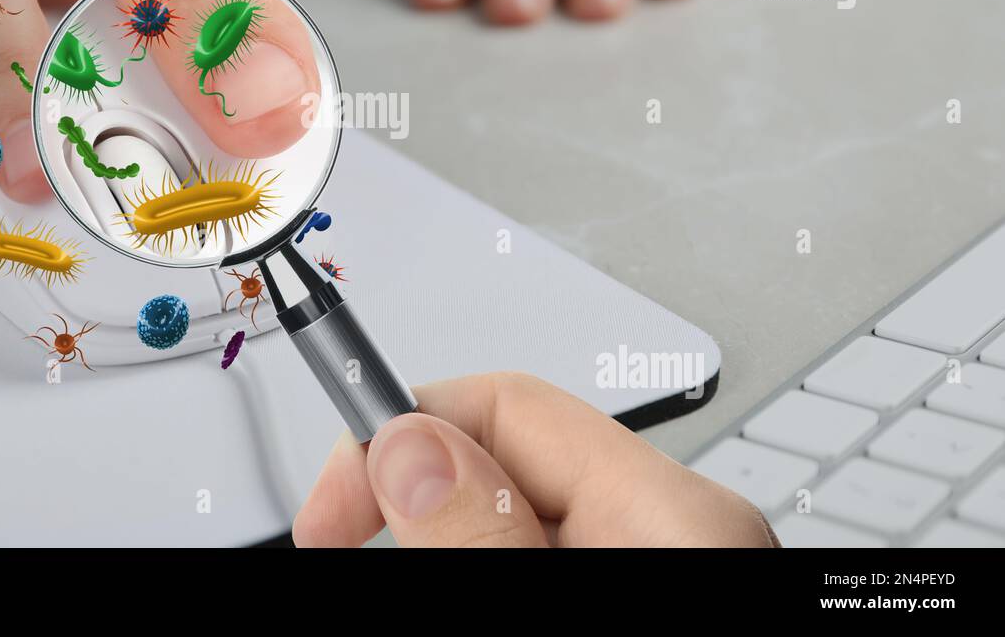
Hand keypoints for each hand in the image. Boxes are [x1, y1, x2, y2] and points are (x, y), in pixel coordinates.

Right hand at [294, 372, 777, 546]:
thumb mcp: (550, 604)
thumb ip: (482, 536)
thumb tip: (409, 446)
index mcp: (675, 514)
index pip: (504, 403)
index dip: (395, 436)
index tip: (328, 507)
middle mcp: (680, 526)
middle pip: (503, 457)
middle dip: (411, 493)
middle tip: (343, 541)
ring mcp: (667, 557)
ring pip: (516, 508)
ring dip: (440, 534)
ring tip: (391, 552)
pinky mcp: (650, 580)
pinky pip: (545, 539)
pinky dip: (488, 552)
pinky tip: (456, 562)